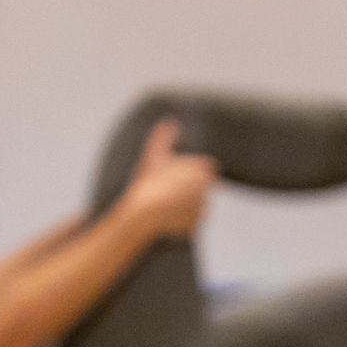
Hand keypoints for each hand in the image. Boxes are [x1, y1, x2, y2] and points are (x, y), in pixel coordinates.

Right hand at [121, 120, 217, 238]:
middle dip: (190, 190)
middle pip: (203, 188)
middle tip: (169, 192)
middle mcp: (205, 189)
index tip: (176, 177)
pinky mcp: (196, 225)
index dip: (192, 173)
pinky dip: (183, 222)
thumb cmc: (144, 185)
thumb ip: (163, 140)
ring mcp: (202, 208)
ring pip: (199, 206)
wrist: (138, 214)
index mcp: (200, 170)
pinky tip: (167, 218)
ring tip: (166, 205)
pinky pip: (192, 223)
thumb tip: (170, 121)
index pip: (208, 168)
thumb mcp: (153, 159)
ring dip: (187, 206)